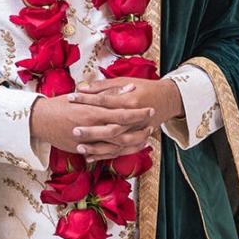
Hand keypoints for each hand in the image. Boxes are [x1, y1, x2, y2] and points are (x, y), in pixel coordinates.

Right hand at [30, 92, 154, 156]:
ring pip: (116, 144)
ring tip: (145, 136)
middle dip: (139, 127)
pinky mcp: (82, 149)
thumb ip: (105, 93)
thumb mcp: (83, 95)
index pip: (121, 112)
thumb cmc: (60, 104)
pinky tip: (128, 148)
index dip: (137, 112)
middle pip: (122, 129)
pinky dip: (118, 151)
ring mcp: (87, 140)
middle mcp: (91, 126)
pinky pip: (104, 153)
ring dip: (133, 141)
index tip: (149, 108)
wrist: (39, 119)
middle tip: (152, 123)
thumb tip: (127, 89)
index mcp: (92, 110)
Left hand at [69, 78, 183, 160]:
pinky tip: (88, 156)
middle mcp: (134, 118)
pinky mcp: (136, 139)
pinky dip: (104, 155)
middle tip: (73, 130)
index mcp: (130, 100)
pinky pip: (120, 151)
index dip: (86, 99)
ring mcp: (137, 131)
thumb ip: (104, 86)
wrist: (167, 98)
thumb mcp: (124, 82)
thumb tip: (82, 87)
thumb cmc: (143, 87)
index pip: (103, 100)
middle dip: (91, 129)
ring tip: (79, 146)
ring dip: (97, 146)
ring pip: (115, 143)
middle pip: (110, 126)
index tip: (70, 98)